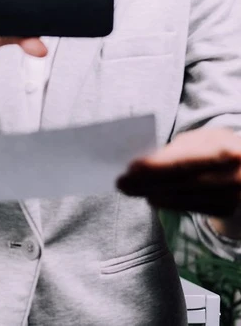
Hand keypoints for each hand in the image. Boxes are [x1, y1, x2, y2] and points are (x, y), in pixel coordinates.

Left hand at [117, 128, 240, 221]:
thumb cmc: (217, 148)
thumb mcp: (202, 140)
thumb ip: (176, 150)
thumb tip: (142, 165)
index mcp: (227, 150)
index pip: (186, 161)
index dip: (157, 166)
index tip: (131, 168)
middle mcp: (234, 176)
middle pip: (181, 182)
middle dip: (147, 183)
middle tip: (121, 183)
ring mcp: (233, 197)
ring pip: (183, 198)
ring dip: (153, 194)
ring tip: (130, 189)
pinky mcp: (226, 210)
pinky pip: (190, 208)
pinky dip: (168, 203)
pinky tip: (152, 197)